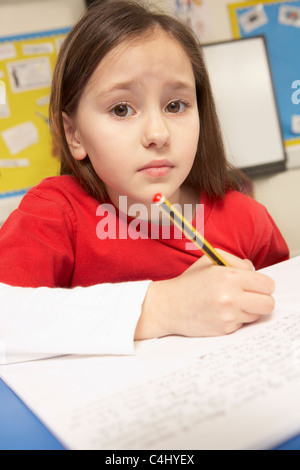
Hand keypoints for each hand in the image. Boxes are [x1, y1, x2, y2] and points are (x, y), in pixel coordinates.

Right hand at [136, 250, 274, 338]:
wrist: (168, 306)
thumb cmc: (189, 281)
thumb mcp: (210, 261)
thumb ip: (236, 261)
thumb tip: (253, 271)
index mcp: (229, 277)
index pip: (267, 285)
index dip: (263, 284)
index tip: (255, 285)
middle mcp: (230, 297)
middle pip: (268, 304)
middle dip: (262, 299)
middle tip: (250, 296)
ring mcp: (227, 315)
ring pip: (257, 315)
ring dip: (249, 309)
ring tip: (230, 303)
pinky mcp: (224, 329)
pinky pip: (243, 324)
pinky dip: (236, 318)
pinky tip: (221, 311)